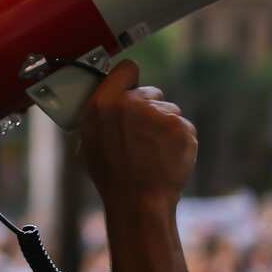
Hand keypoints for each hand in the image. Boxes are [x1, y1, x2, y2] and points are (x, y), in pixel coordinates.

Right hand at [78, 59, 196, 211]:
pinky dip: (179, 141)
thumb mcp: (89, 144)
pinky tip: (167, 158)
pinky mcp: (181, 126)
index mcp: (103, 104)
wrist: (139, 202)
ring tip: (154, 153)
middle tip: (142, 137)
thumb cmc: (111, 177)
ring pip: (168, 110)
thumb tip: (110, 103)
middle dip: (149, 110)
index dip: (130, 79)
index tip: (132, 88)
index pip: (126, 69)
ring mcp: (158, 113)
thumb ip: (101, 117)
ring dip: (164, 127)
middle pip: (150, 92)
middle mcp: (130, 103)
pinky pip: (183, 127)